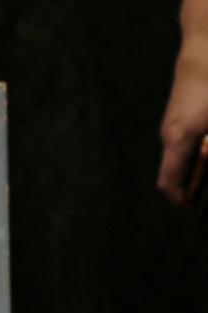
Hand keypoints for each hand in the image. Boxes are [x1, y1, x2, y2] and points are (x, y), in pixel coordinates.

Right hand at [160, 42, 207, 203]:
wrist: (204, 43)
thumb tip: (206, 161)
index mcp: (179, 139)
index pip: (169, 184)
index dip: (182, 200)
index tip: (195, 208)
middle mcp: (170, 135)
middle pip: (174, 172)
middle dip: (193, 184)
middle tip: (205, 193)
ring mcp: (173, 122)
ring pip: (180, 156)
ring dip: (196, 166)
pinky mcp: (180, 112)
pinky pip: (183, 142)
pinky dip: (196, 150)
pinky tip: (207, 146)